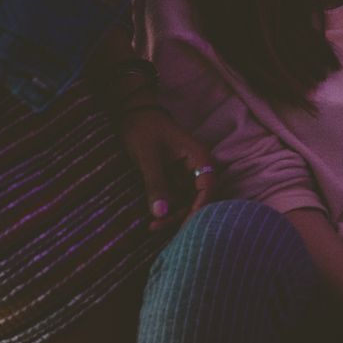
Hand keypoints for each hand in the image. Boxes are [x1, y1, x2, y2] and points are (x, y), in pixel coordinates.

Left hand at [117, 104, 216, 231]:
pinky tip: (154, 219)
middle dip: (182, 215)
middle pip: (200, 198)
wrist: (134, 114)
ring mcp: (188, 174)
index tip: (185, 226)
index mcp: (200, 157)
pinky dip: (168, 209)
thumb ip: (155, 184)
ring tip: (152, 226)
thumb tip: (160, 214)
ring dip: (174, 215)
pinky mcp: (177, 179)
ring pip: (188, 201)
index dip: (199, 208)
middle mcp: (199, 167)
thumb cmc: (144, 129)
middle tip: (159, 227)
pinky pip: (178, 198)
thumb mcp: (148, 156)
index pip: (208, 188)